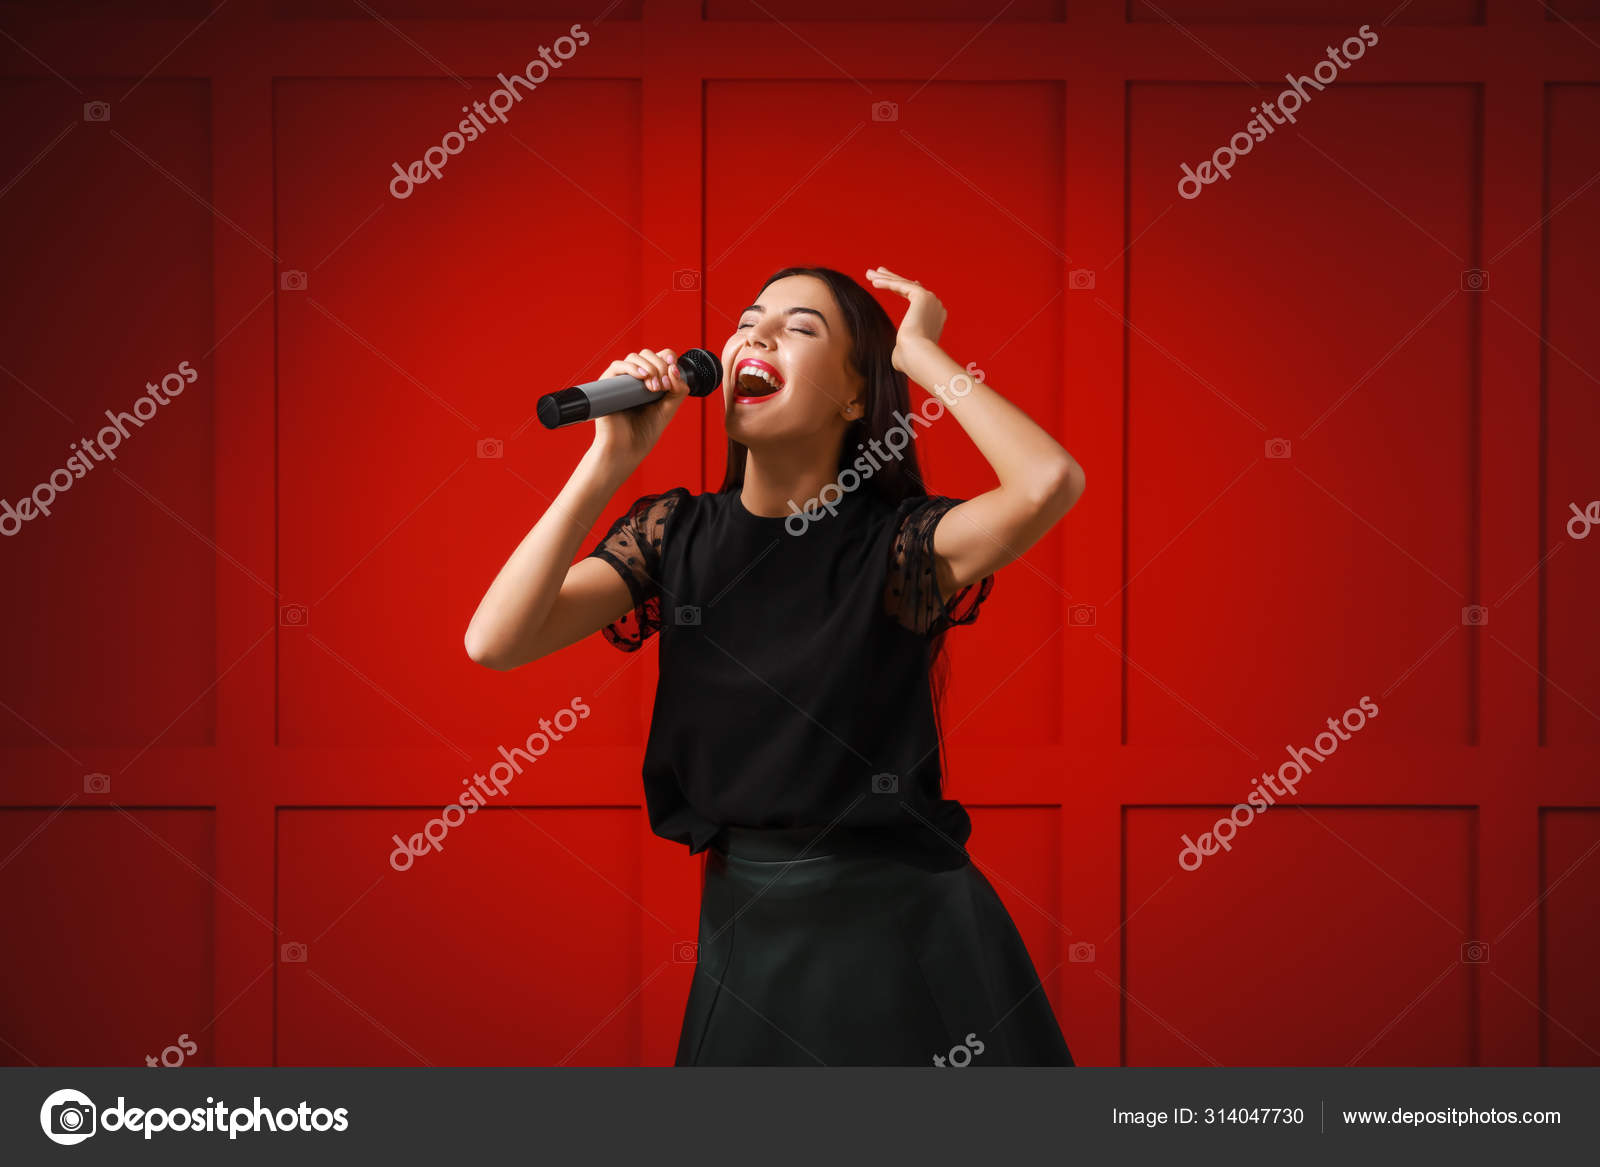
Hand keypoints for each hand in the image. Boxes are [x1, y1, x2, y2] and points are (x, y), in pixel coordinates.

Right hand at [589, 347, 690, 465]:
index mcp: (650, 381)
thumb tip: (675, 370)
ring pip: (634, 357)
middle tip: (663, 387)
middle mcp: (635, 378)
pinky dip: (631, 368)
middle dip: (660, 366)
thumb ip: (678, 391)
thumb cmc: (643, 433)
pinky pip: (617, 366)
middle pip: (648, 354)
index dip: (668, 359)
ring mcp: (621, 381)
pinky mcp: (607, 385)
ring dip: (649, 367)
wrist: (626, 449)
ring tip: (654, 388)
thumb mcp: (668, 409)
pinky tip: (642, 377)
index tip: (673, 371)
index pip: (659, 357)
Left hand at [866, 266, 946, 372]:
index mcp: (936, 319)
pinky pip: (901, 286)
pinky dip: (887, 282)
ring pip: (905, 285)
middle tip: (879, 272)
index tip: (893, 282)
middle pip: (911, 288)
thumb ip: (902, 350)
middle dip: (893, 279)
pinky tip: (874, 281)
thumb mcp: (906, 354)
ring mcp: (931, 300)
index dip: (904, 289)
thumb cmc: (911, 361)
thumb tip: (897, 359)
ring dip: (886, 278)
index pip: (919, 299)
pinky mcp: (922, 296)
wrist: (918, 356)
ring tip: (870, 273)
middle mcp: (936, 307)